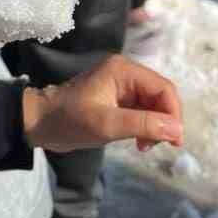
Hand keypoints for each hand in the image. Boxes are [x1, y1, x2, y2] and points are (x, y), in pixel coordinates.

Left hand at [22, 56, 183, 152]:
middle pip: (160, 96)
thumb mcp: (107, 124)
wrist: (39, 123)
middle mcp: (125, 73)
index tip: (174, 140)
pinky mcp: (116, 100)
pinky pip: (141, 112)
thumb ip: (144, 124)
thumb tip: (178, 130)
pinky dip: (144, 127)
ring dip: (154, 127)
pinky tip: (138, 142)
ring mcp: (120, 86)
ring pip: (153, 106)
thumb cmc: (70, 120)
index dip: (174, 113)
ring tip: (144, 146)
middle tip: (157, 146)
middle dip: (164, 121)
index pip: (163, 88)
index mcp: (123, 70)